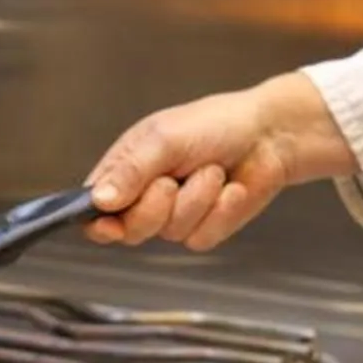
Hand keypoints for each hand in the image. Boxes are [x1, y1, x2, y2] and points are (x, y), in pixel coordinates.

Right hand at [82, 74, 353, 252]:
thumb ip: (131, 170)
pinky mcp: (205, 228)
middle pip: (128, 230)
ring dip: (196, 200)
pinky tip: (230, 189)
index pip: (93, 208)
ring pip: (169, 233)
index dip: (96, 221)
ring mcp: (175, 215)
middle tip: (171, 181)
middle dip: (154, 208)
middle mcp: (144, 196)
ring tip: (212, 171)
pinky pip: (201, 238)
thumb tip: (98, 200)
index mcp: (125, 170)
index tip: (110, 222)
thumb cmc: (215, 124)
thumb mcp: (165, 139)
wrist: (269, 135)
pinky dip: (219, 212)